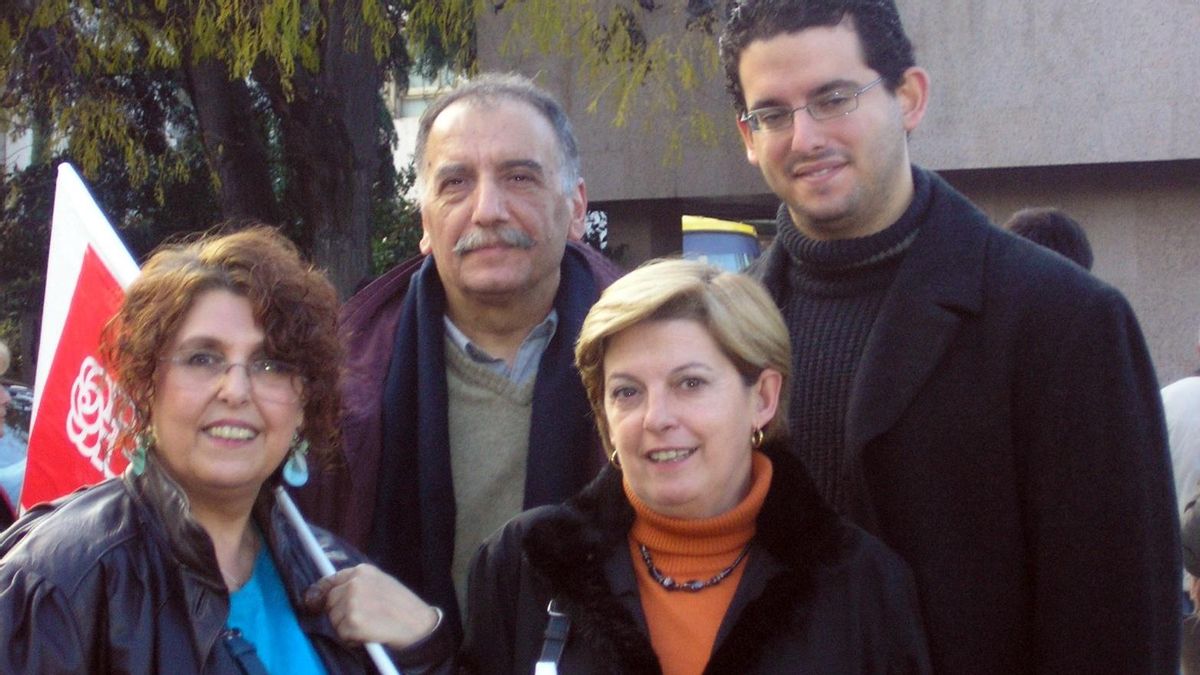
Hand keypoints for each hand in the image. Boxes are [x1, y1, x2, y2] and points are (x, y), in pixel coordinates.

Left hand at [304, 563, 439, 649]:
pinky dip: (351, 639)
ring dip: (346, 627)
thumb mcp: (381, 584)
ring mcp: (353, 602)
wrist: (419, 624)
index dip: (320, 592)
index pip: (330, 580)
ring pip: (333, 619)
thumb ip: (358, 585)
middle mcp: (355, 583)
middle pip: (330, 601)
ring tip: (367, 627)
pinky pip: (341, 634)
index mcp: (362, 571)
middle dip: (339, 613)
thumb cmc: (402, 607)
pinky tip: (368, 635)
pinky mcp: (353, 621)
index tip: (313, 602)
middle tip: (360, 621)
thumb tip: (329, 594)